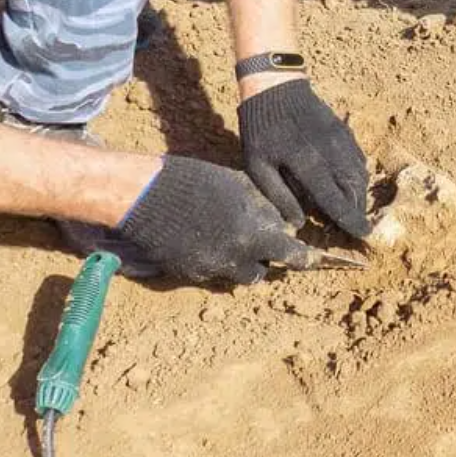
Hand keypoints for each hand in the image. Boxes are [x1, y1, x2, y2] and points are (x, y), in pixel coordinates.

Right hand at [118, 155, 316, 284]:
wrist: (144, 196)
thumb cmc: (195, 180)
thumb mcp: (239, 185)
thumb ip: (264, 208)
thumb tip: (284, 225)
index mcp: (252, 233)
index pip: (289, 254)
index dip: (302, 257)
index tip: (311, 259)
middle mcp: (234, 257)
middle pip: (263, 270)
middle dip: (266, 258)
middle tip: (263, 244)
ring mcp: (210, 268)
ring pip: (239, 276)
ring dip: (244, 264)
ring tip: (235, 242)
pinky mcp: (189, 275)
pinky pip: (214, 275)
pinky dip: (218, 263)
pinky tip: (208, 242)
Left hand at [239, 78, 371, 236]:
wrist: (275, 86)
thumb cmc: (261, 127)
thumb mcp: (257, 165)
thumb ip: (279, 196)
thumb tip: (299, 223)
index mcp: (309, 165)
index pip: (337, 201)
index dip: (351, 221)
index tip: (362, 236)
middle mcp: (332, 154)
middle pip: (354, 191)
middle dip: (356, 212)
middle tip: (351, 227)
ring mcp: (342, 141)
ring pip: (360, 176)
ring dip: (359, 196)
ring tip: (351, 210)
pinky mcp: (344, 131)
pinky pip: (359, 160)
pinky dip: (358, 177)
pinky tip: (350, 185)